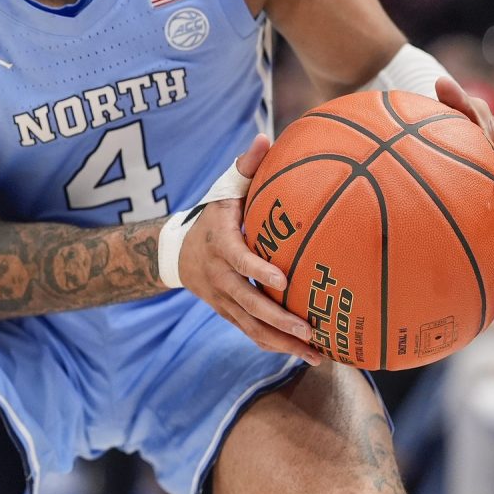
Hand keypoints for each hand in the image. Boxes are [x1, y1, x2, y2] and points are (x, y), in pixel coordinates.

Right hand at [179, 135, 326, 360]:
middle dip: (278, 320)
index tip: (284, 280)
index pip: (238, 259)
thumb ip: (246, 166)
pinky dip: (276, 346)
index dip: (258, 271)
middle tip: (309, 329)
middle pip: (247, 304)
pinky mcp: (228, 313)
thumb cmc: (214, 214)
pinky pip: (251, 333)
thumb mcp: (225, 188)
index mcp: (220, 243)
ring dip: (282, 343)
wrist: (177, 251)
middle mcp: (219, 276)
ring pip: (251, 327)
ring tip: (316, 352)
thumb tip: (265, 139)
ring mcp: (223, 299)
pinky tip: (306, 354)